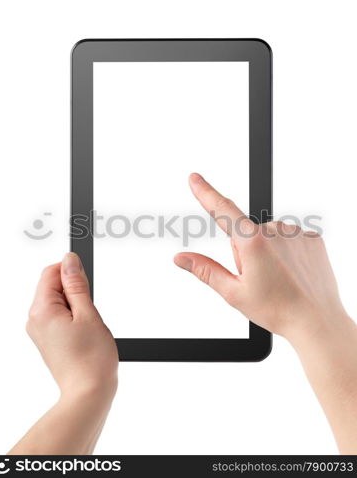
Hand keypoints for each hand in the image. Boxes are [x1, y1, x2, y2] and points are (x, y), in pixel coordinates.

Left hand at [9, 253, 117, 454]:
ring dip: (77, 306)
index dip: (71, 272)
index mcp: (41, 310)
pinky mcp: (48, 339)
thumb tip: (69, 260)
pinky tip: (84, 334)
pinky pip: (59, 316)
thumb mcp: (88, 313)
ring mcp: (40, 331)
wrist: (89, 393)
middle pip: (54, 286)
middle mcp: (35, 319)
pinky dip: (74, 318)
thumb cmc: (91, 359)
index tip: (86, 283)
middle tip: (89, 313)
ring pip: (59, 302)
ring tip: (87, 327)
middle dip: (75, 292)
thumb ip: (77, 284)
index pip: (51, 272)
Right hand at [174, 173, 347, 343]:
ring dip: (268, 252)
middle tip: (259, 277)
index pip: (222, 210)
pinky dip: (287, 252)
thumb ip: (205, 270)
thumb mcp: (234, 293)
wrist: (317, 321)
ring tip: (278, 277)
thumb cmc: (279, 310)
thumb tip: (182, 258)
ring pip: (269, 236)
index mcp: (253, 242)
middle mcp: (275, 230)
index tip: (195, 178)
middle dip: (246, 251)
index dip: (205, 192)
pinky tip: (292, 272)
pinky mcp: (312, 238)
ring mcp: (296, 233)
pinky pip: (289, 238)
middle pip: (246, 233)